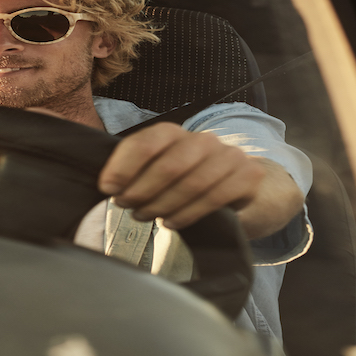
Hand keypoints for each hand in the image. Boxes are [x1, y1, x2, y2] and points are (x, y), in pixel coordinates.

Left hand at [99, 122, 265, 229]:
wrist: (237, 186)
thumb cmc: (185, 180)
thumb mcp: (157, 171)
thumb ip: (135, 172)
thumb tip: (108, 185)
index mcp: (174, 133)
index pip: (146, 142)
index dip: (123, 166)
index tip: (108, 188)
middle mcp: (203, 140)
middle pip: (168, 165)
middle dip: (142, 190)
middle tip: (126, 206)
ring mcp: (229, 156)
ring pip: (191, 183)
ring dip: (162, 205)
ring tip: (144, 216)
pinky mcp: (248, 176)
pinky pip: (214, 198)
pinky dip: (187, 214)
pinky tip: (171, 223)